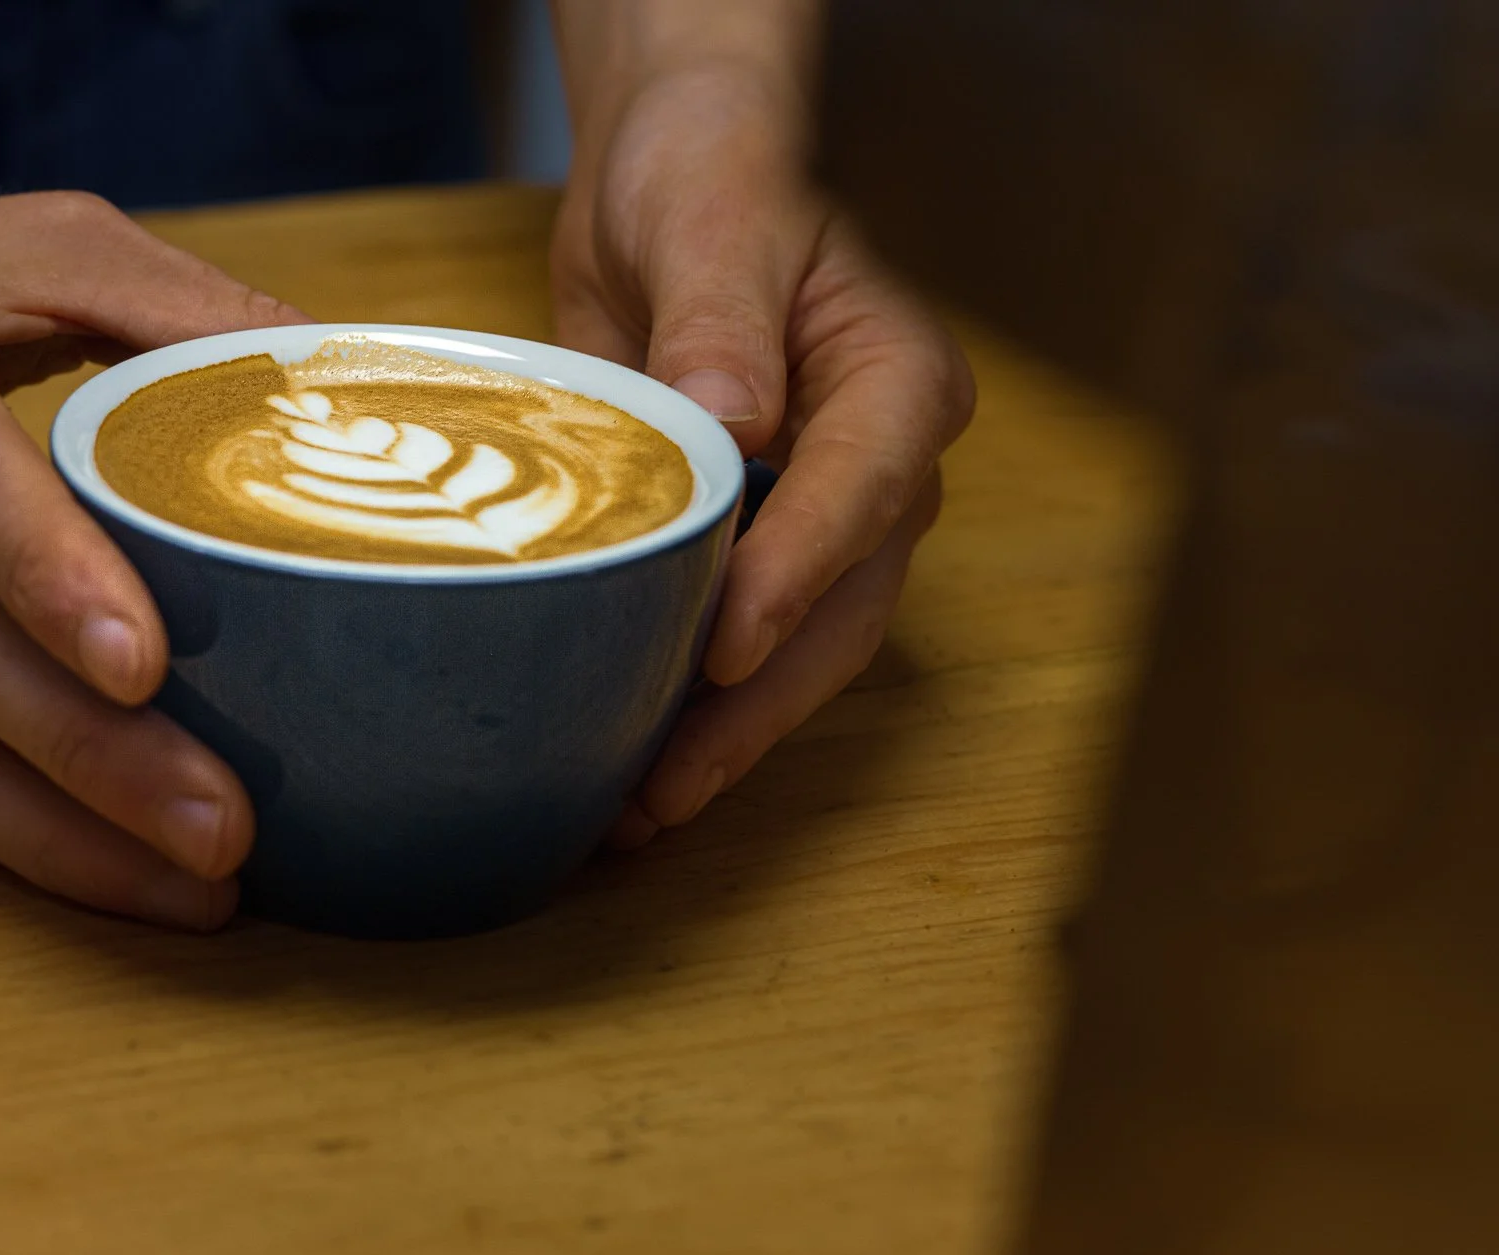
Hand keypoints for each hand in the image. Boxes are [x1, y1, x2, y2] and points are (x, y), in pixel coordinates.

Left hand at [550, 64, 974, 845]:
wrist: (665, 184)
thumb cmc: (707, 179)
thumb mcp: (712, 221)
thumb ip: (722, 317)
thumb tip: (739, 425)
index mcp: (899, 386)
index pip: (863, 491)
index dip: (798, 575)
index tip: (726, 646)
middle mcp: (876, 471)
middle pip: (840, 611)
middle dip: (756, 708)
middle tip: (668, 787)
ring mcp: (815, 522)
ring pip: (793, 652)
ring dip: (719, 735)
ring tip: (634, 811)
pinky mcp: (745, 549)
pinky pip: (727, 639)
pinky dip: (680, 705)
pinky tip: (619, 764)